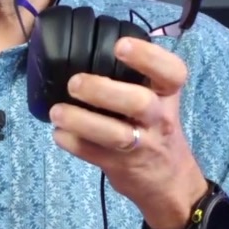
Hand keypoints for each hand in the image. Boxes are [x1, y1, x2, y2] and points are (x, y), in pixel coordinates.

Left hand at [49, 37, 208, 228]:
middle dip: (103, 91)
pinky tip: (59, 133)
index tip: (120, 45)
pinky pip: (94, 155)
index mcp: (168, 95)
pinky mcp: (122, 167)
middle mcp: (160, 118)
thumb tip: (87, 49)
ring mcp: (142, 145)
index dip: (148, 56)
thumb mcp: (160, 101)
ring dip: (81, 121)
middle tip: (74, 83)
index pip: (172, 72)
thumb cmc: (156, 129)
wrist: (170, 183)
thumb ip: (135, 79)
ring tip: (56, 112)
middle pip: (139, 102)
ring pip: (115, 134)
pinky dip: (73, 143)